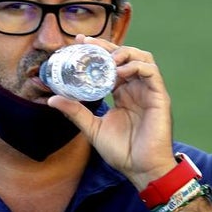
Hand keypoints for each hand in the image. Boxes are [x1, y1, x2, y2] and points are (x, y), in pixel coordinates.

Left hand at [48, 35, 175, 187]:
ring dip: (124, 53)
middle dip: (107, 46)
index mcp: (122, 93)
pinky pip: (151, 72)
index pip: (111, 64)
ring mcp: (149, 91)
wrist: (141, 170)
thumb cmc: (121, 151)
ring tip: (107, 59)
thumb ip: (75, 112)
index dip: (98, 50)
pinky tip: (120, 72)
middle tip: (88, 43)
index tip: (80, 42)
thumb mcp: (92, 128)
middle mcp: (136, 88)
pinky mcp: (159, 97)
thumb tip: (52, 99)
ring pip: (142, 58)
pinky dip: (135, 66)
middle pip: (125, 55)